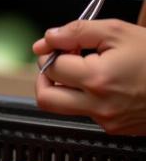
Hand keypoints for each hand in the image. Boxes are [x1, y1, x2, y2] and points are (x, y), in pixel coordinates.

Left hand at [34, 19, 145, 134]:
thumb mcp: (116, 31)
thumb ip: (75, 32)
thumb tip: (46, 39)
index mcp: (98, 79)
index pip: (51, 67)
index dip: (50, 51)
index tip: (58, 44)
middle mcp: (99, 106)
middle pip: (45, 98)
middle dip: (45, 76)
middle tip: (57, 61)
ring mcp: (107, 121)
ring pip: (63, 107)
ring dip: (63, 86)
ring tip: (82, 68)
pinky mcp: (115, 129)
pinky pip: (85, 112)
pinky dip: (84, 96)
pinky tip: (103, 80)